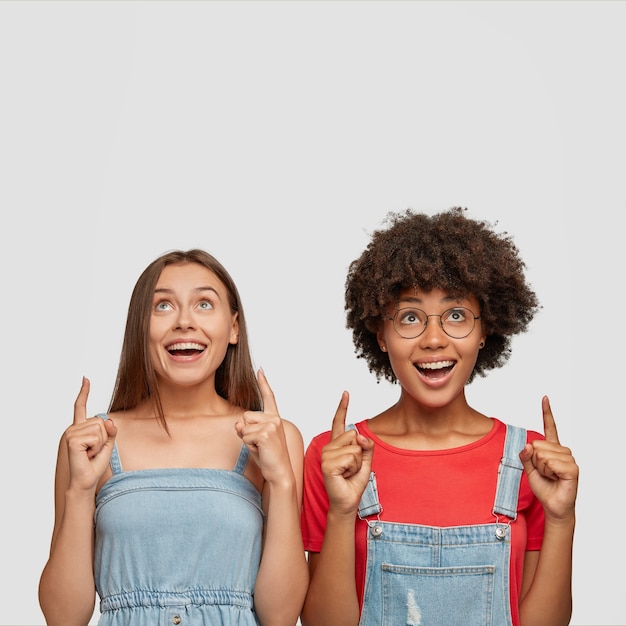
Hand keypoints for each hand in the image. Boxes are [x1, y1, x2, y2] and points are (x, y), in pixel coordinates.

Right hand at [64, 377, 116, 491]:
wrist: (85, 481)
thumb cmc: (94, 464)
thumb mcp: (108, 444)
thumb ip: (110, 430)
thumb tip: (107, 420)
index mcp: (80, 428)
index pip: (81, 406)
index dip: (84, 392)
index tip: (85, 378)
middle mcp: (73, 428)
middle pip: (101, 421)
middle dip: (104, 438)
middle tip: (93, 451)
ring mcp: (71, 433)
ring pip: (100, 429)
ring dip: (100, 444)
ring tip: (89, 453)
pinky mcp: (72, 440)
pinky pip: (96, 437)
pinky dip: (96, 448)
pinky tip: (86, 455)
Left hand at [235, 369, 293, 484]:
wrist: (279, 472)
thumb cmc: (268, 457)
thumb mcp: (255, 439)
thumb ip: (246, 428)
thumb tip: (237, 424)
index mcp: (274, 418)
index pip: (269, 397)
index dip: (264, 383)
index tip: (260, 370)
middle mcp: (274, 419)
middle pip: (245, 416)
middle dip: (246, 431)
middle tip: (259, 444)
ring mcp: (271, 425)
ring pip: (243, 427)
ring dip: (247, 439)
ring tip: (260, 448)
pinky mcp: (266, 433)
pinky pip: (244, 435)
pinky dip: (248, 445)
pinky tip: (260, 450)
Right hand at [320, 391, 373, 515]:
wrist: (347, 502)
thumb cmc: (354, 482)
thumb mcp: (366, 461)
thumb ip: (366, 445)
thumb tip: (360, 436)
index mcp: (337, 445)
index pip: (339, 422)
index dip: (343, 407)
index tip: (346, 393)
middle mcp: (330, 447)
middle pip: (354, 434)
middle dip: (360, 452)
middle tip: (353, 467)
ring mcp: (327, 455)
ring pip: (354, 447)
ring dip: (358, 462)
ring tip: (348, 473)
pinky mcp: (327, 464)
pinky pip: (351, 457)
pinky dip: (353, 468)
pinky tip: (344, 476)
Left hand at [519, 396, 577, 521]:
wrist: (552, 504)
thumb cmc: (543, 486)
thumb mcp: (528, 469)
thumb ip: (525, 455)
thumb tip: (528, 445)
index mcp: (551, 448)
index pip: (549, 427)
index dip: (546, 412)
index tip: (545, 398)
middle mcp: (562, 450)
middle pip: (537, 445)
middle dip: (535, 461)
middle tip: (544, 472)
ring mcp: (568, 458)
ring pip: (542, 455)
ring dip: (541, 468)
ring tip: (550, 476)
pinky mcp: (572, 468)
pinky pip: (550, 463)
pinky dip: (548, 472)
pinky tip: (556, 478)